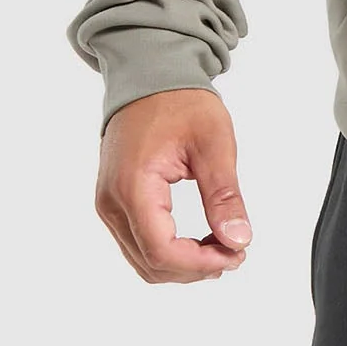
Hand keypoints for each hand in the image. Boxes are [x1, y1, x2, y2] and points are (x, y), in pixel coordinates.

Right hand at [94, 89, 252, 283]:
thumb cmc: (179, 101)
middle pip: (150, 264)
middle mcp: (112, 202)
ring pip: (142, 260)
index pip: (161, 251)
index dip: (200, 263)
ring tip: (221, 247)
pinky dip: (168, 252)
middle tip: (235, 251)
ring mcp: (109, 204)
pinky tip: (197, 241)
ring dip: (182, 264)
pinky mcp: (114, 203)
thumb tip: (237, 238)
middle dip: (195, 268)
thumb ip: (224, 195)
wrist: (149, 77)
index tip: (235, 254)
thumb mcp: (214, 143)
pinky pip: (138, 244)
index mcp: (133, 186)